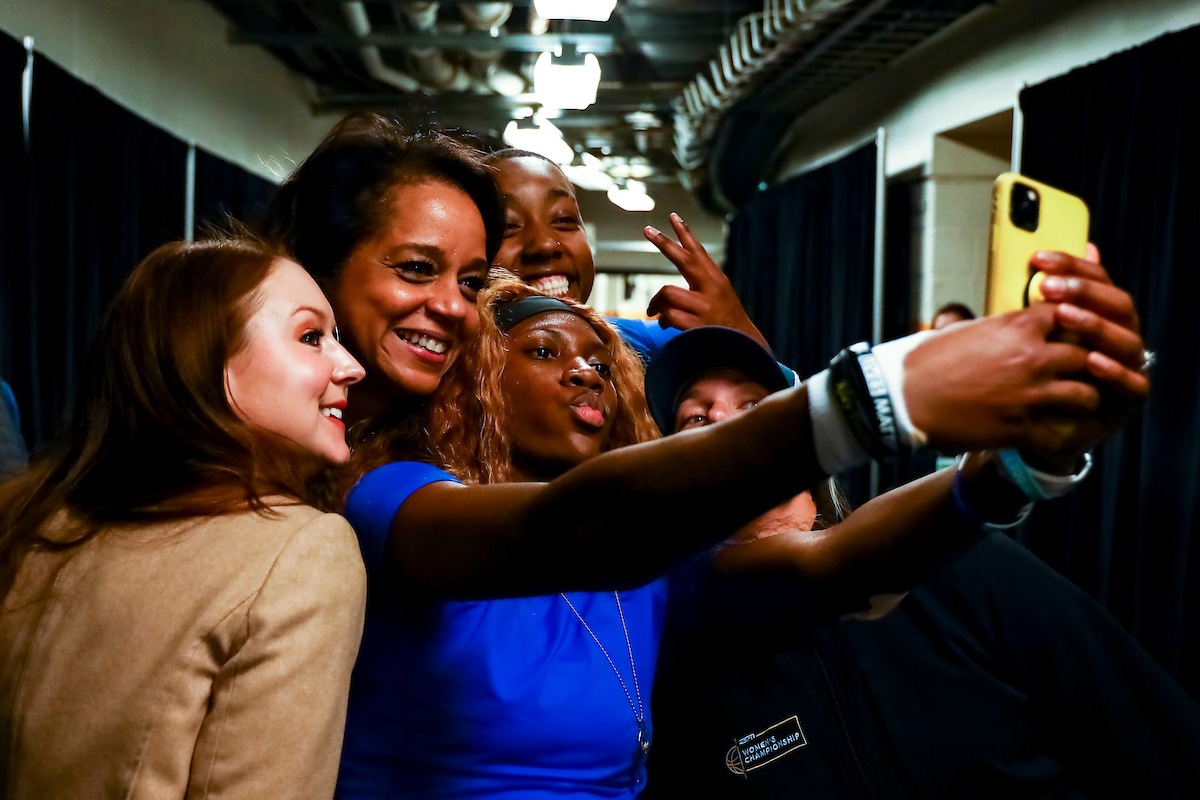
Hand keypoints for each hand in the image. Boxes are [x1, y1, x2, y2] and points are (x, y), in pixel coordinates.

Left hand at [644, 212, 770, 349]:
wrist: (746, 351)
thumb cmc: (727, 325)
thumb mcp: (720, 299)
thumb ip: (701, 287)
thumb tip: (670, 291)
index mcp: (717, 280)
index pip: (699, 252)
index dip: (685, 234)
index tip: (673, 216)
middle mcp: (712, 289)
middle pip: (684, 260)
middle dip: (665, 243)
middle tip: (648, 229)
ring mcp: (705, 307)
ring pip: (667, 292)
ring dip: (656, 303)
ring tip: (653, 311)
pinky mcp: (697, 326)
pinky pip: (668, 316)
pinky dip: (662, 321)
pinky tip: (663, 326)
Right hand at [904, 246, 1148, 458]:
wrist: (900, 397)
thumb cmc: (926, 360)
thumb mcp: (966, 329)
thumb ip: (1000, 325)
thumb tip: (1010, 323)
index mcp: (1019, 327)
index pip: (1075, 316)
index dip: (1080, 326)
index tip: (1075, 335)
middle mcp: (1032, 358)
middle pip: (1090, 356)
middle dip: (1093, 365)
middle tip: (1088, 373)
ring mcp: (1029, 395)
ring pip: (1086, 396)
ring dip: (1084, 400)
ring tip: (1075, 405)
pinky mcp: (1018, 428)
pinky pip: (1058, 436)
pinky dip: (1059, 437)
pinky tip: (1053, 434)